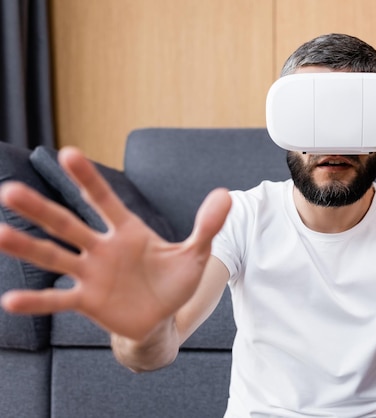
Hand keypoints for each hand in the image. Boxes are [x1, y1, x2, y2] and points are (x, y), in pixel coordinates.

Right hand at [0, 147, 230, 340]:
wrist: (161, 316)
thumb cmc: (173, 280)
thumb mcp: (196, 253)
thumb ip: (207, 225)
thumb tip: (226, 193)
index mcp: (127, 230)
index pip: (104, 200)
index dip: (88, 179)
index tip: (68, 153)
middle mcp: (102, 248)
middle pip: (69, 224)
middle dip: (42, 208)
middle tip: (11, 190)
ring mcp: (91, 274)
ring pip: (56, 257)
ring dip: (28, 246)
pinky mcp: (87, 302)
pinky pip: (58, 300)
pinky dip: (37, 301)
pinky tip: (10, 300)